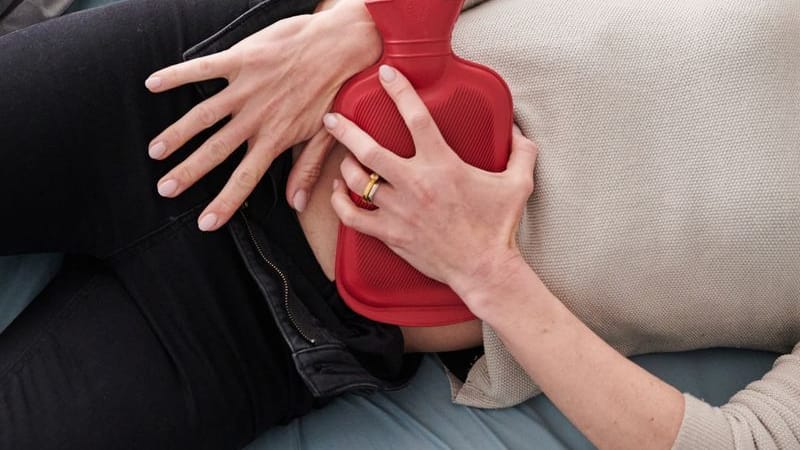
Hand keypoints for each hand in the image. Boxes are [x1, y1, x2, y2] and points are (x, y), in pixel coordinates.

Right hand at [145, 0, 379, 230]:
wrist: (342, 43)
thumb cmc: (337, 88)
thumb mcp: (327, 134)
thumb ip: (307, 168)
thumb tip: (296, 204)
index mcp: (277, 137)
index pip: (246, 177)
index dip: (225, 202)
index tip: (205, 223)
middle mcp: (257, 116)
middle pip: (216, 150)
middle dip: (189, 172)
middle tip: (165, 189)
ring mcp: (247, 88)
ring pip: (204, 116)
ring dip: (177, 134)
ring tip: (155, 152)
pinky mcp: (242, 59)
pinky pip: (203, 69)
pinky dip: (177, 75)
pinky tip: (152, 84)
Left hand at [326, 65, 538, 315]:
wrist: (484, 268)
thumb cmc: (498, 227)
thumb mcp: (518, 184)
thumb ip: (521, 152)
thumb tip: (519, 131)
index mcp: (443, 165)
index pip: (416, 118)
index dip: (399, 91)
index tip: (386, 74)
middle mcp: (416, 184)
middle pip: (369, 149)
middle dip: (346, 130)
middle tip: (332, 119)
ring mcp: (399, 210)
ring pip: (357, 180)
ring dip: (346, 166)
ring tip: (345, 158)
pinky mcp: (390, 234)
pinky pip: (352, 216)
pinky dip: (339, 202)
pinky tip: (338, 193)